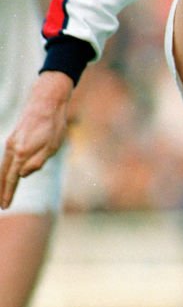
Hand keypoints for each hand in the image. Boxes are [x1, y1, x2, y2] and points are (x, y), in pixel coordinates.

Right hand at [0, 72, 73, 209]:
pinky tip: (8, 173)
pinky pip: (6, 157)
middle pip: (3, 174)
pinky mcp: (14, 136)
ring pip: (3, 165)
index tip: (6, 206)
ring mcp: (11, 141)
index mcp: (22, 153)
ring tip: (1, 192)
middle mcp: (12, 147)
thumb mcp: (52, 147)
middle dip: (2, 190)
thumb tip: (21, 176)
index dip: (9, 193)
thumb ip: (36, 163)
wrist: (47, 100)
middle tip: (2, 205)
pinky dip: (4, 168)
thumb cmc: (53, 124)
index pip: (12, 179)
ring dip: (1, 180)